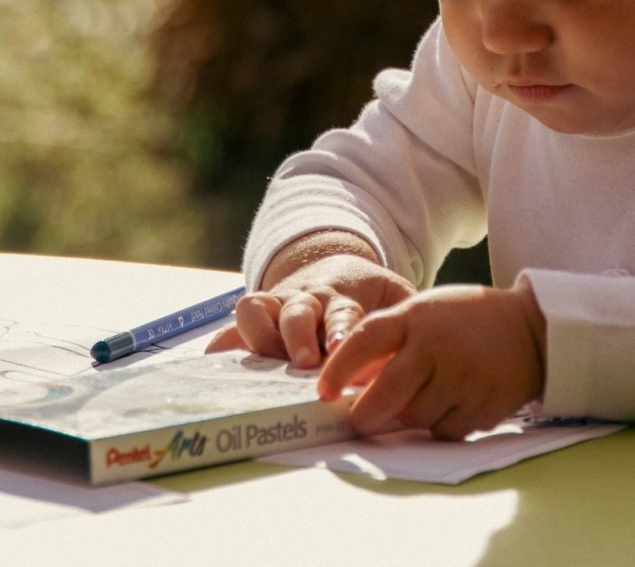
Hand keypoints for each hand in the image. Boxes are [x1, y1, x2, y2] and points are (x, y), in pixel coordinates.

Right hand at [206, 232, 414, 367]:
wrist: (335, 267)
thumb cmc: (369, 296)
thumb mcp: (394, 298)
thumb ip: (405, 319)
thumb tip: (421, 349)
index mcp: (342, 296)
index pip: (342, 312)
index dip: (341, 329)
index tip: (341, 345)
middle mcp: (306, 298)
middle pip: (296, 312)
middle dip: (297, 337)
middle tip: (304, 361)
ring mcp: (277, 305)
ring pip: (255, 310)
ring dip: (257, 336)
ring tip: (259, 366)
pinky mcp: (257, 316)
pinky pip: (232, 327)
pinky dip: (222, 344)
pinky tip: (213, 364)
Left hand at [316, 279, 547, 440]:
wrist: (532, 328)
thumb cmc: (467, 319)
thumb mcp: (426, 311)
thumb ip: (391, 339)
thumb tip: (349, 380)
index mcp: (417, 317)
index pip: (365, 341)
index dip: (338, 368)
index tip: (323, 390)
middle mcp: (437, 348)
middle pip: (384, 397)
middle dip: (365, 416)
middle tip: (360, 419)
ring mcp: (462, 380)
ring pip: (413, 419)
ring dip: (409, 416)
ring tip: (427, 394)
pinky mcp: (482, 407)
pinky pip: (443, 431)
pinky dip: (440, 424)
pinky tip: (454, 401)